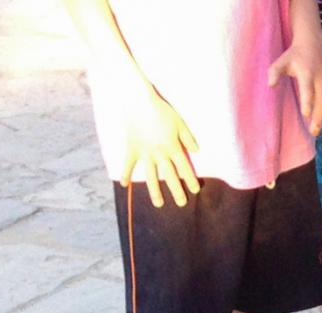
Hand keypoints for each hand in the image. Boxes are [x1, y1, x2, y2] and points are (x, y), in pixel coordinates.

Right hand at [118, 82, 199, 208]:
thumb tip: (196, 151)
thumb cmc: (161, 110)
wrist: (138, 99)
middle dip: (177, 191)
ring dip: (155, 192)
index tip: (195, 190)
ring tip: (159, 204)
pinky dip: (125, 174)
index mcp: (172, 146)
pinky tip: (124, 186)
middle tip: (182, 203)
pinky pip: (128, 164)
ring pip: (151, 176)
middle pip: (170, 176)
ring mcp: (144, 152)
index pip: (184, 167)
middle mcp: (159, 153)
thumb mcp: (179, 122)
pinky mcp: (132, 148)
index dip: (191, 180)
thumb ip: (187, 137)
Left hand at [269, 36, 321, 136]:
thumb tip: (270, 85)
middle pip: (321, 101)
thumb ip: (274, 72)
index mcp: (307, 75)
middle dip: (319, 116)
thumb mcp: (281, 61)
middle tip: (314, 132)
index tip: (306, 114)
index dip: (307, 102)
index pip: (307, 90)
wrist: (311, 44)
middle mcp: (320, 81)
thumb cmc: (294, 55)